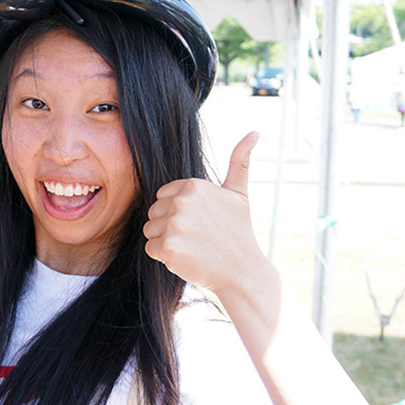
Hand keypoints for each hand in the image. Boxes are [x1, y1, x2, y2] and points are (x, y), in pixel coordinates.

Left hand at [143, 132, 264, 295]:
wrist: (243, 272)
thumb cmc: (238, 233)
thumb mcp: (239, 194)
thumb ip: (240, 161)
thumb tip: (254, 132)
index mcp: (193, 185)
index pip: (163, 196)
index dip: (177, 212)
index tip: (199, 222)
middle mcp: (182, 202)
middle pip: (154, 213)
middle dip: (169, 226)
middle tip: (196, 238)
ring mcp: (174, 224)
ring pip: (150, 230)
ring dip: (165, 242)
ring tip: (191, 247)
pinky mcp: (167, 246)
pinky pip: (150, 249)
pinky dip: (164, 257)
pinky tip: (186, 259)